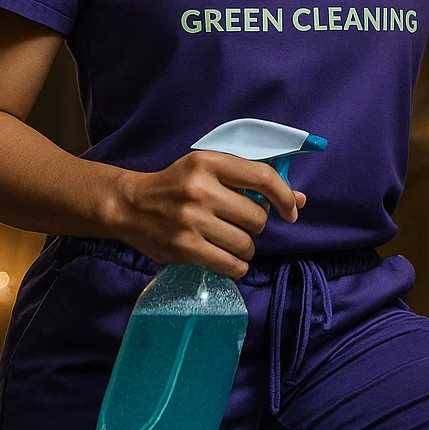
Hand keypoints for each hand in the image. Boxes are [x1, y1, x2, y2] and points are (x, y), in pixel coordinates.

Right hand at [114, 150, 307, 278]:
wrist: (129, 205)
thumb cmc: (176, 185)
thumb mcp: (210, 170)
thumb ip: (252, 181)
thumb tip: (299, 200)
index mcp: (210, 163)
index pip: (263, 177)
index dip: (285, 196)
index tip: (291, 212)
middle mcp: (202, 190)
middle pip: (257, 217)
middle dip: (256, 225)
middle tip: (240, 224)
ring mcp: (192, 221)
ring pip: (246, 244)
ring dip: (246, 248)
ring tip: (232, 243)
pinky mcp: (185, 248)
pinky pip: (230, 265)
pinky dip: (237, 266)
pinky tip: (229, 260)